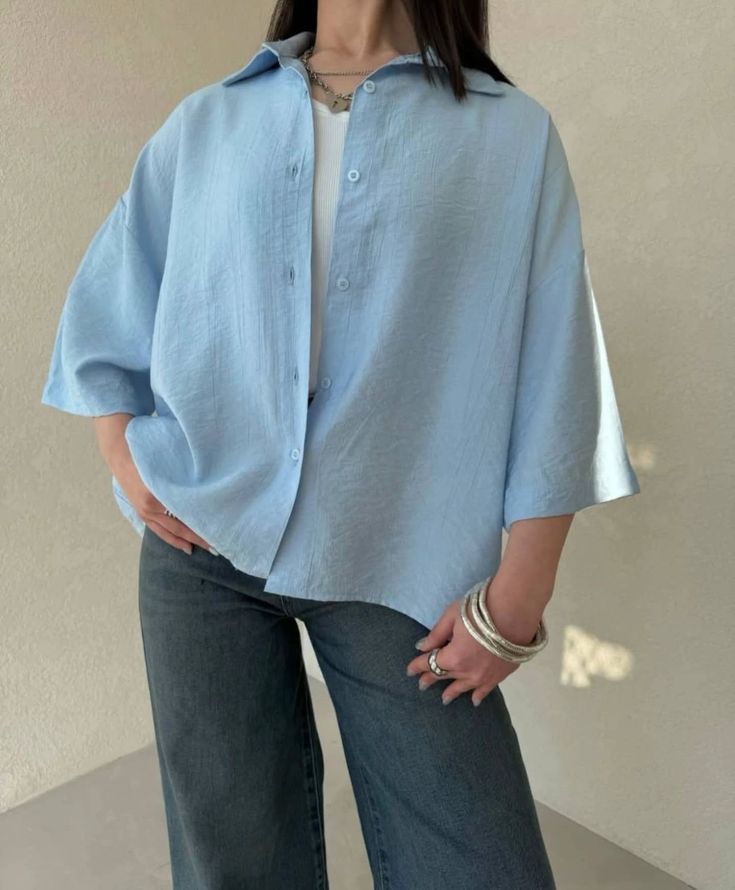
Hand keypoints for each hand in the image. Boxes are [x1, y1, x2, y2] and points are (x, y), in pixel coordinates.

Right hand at [113, 452, 212, 555]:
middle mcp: (150, 508)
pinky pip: (158, 531)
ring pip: (168, 533)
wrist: (121, 455)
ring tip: (199, 550)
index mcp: (157, 496)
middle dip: (197, 538)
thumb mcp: (167, 467)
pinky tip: (182, 544)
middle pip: (178, 528)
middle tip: (214, 547)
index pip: (184, 515)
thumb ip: (182, 481)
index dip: (200, 524)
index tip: (217, 529)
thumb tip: (204, 494)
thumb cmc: (147, 457)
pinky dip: (171, 539)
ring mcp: (144, 512)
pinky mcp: (142, 513)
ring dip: (184, 542)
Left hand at [405, 581, 543, 706]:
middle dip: (431, 679)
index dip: (417, 666)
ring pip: (464, 687)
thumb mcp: (451, 617)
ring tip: (445, 699)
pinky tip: (475, 700)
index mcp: (452, 657)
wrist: (514, 613)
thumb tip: (422, 647)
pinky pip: (486, 690)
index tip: (409, 670)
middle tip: (422, 685)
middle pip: (444, 677)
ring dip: (452, 692)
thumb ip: (436, 634)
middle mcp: (466, 672)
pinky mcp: (500, 675)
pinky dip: (479, 695)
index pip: (429, 664)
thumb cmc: (479, 610)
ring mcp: (484, 676)